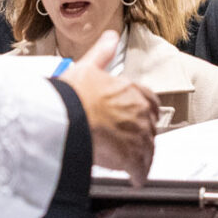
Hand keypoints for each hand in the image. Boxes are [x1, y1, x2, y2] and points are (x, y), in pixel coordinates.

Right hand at [59, 31, 156, 182]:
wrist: (66, 117)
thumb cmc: (72, 94)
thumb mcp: (86, 67)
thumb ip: (102, 53)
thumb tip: (111, 36)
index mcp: (131, 90)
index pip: (150, 102)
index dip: (146, 112)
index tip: (143, 119)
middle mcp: (140, 112)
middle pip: (149, 128)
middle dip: (141, 136)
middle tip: (130, 144)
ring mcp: (138, 136)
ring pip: (146, 150)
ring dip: (140, 158)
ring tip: (132, 165)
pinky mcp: (132, 158)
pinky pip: (140, 170)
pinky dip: (138, 176)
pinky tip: (134, 180)